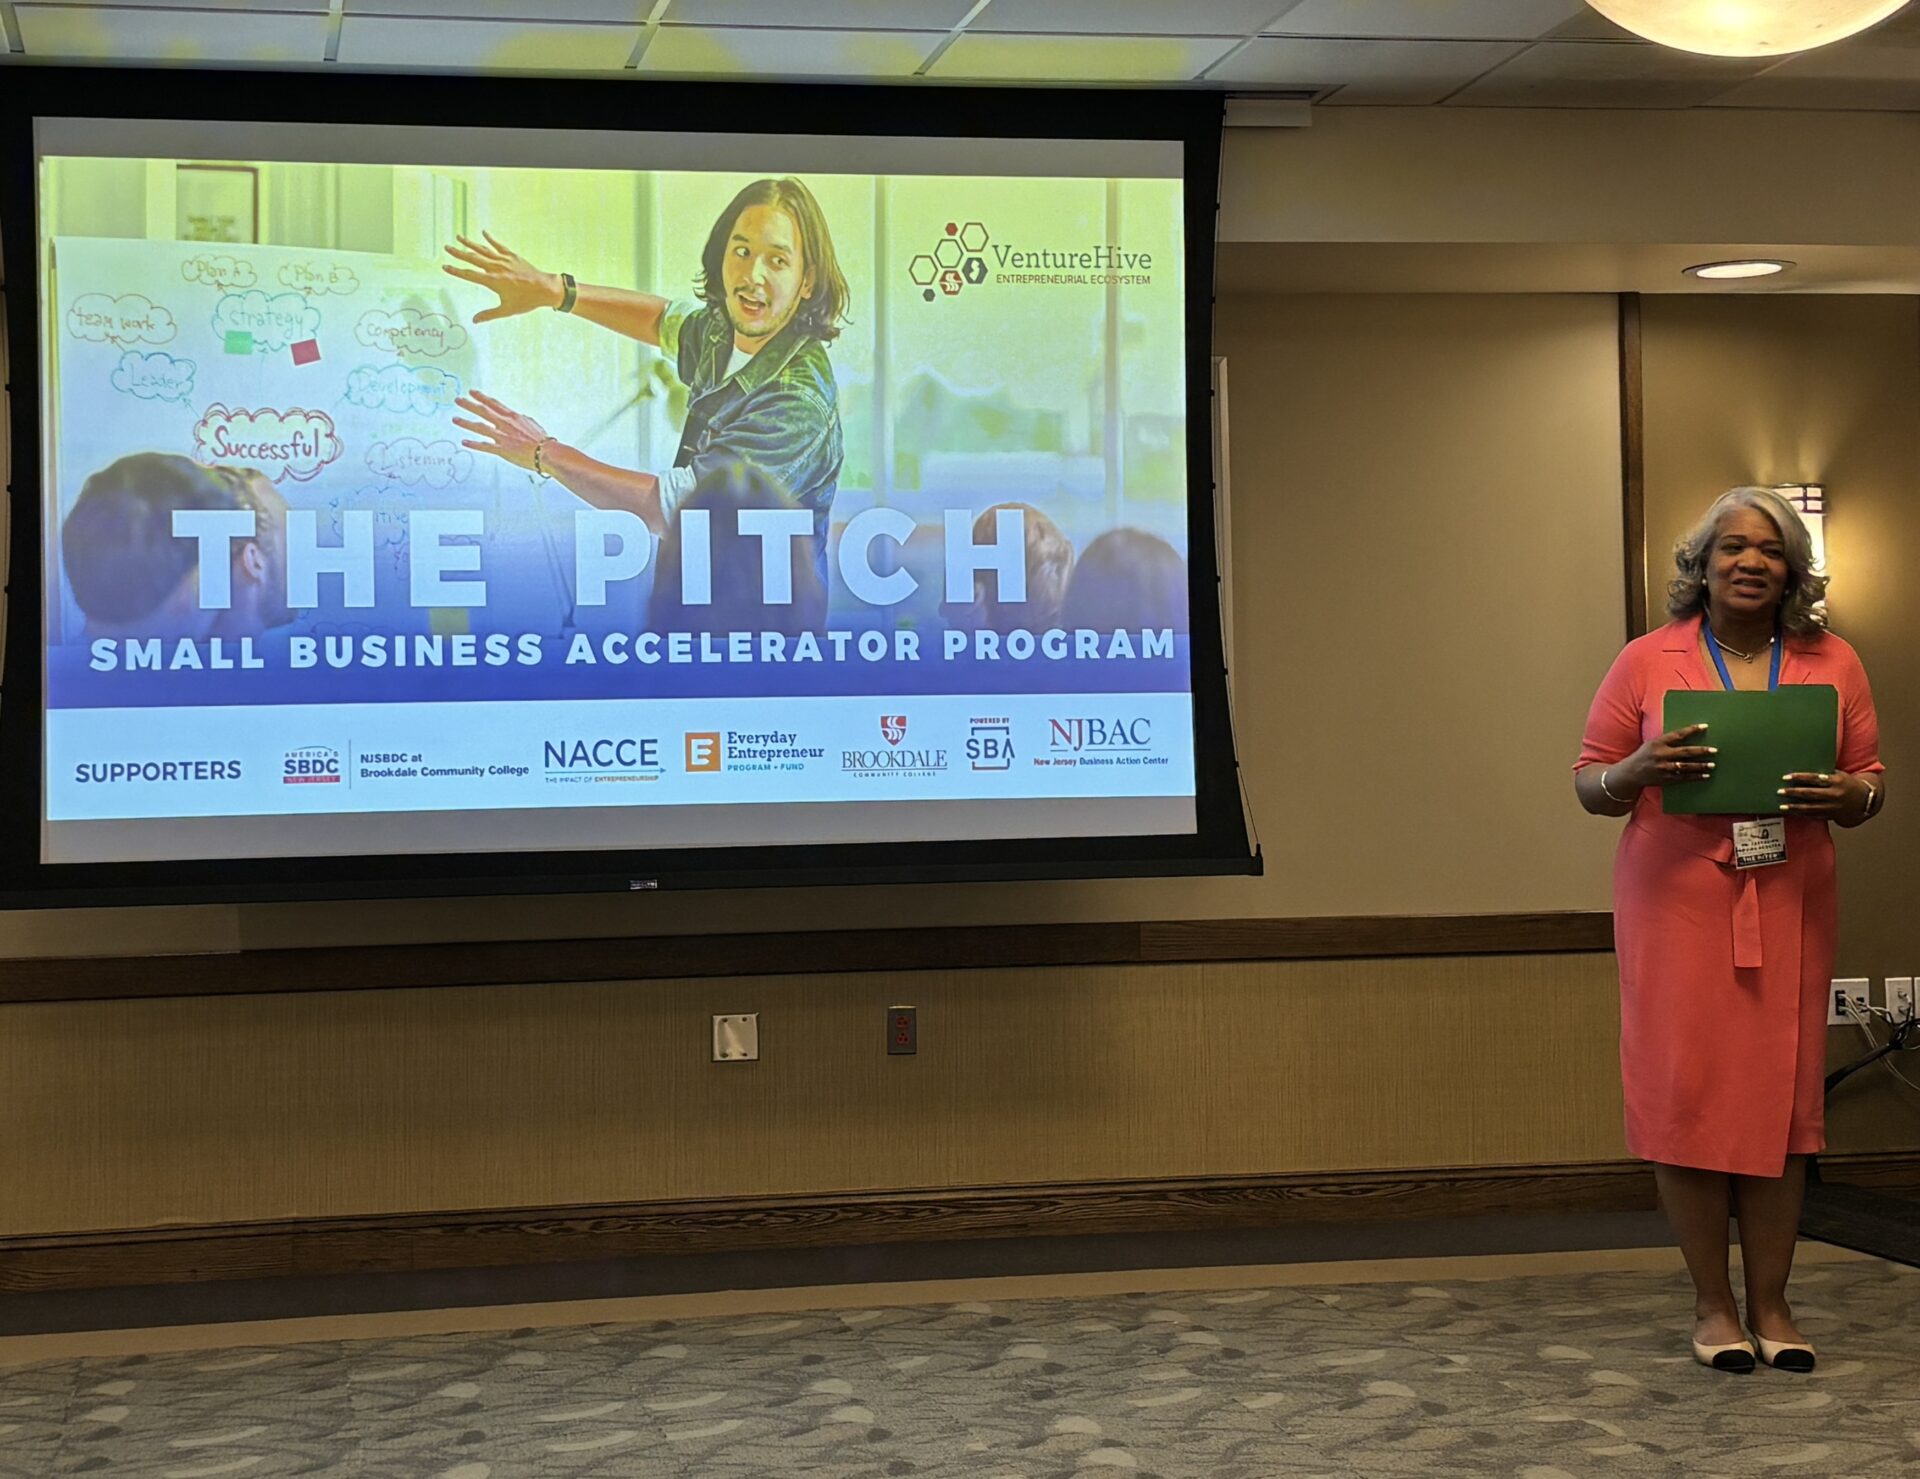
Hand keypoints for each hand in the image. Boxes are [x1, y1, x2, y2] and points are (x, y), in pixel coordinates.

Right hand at [442, 231, 560, 322]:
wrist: (545, 289)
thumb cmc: (526, 301)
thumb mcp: (507, 310)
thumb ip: (489, 314)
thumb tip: (474, 320)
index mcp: (493, 281)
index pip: (469, 275)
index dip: (455, 271)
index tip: (444, 266)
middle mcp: (496, 268)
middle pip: (473, 258)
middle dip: (458, 253)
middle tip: (446, 247)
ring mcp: (504, 260)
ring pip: (483, 250)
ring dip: (470, 243)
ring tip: (459, 237)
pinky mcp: (513, 256)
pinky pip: (499, 245)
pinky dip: (491, 239)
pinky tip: (484, 232)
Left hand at [454, 391, 550, 471]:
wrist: (547, 452)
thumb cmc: (543, 440)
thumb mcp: (533, 424)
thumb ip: (523, 420)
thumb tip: (519, 416)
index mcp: (513, 416)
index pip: (494, 403)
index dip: (482, 397)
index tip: (472, 392)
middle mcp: (505, 424)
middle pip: (483, 411)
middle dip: (469, 405)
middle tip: (457, 400)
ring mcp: (503, 436)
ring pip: (480, 427)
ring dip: (466, 422)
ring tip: (455, 419)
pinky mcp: (502, 449)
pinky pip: (484, 446)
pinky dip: (473, 444)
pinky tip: (464, 442)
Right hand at [1615, 723, 1715, 789]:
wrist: (1630, 773)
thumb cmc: (1643, 756)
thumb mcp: (1652, 744)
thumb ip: (1667, 741)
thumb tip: (1687, 736)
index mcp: (1658, 743)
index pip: (1678, 734)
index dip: (1692, 730)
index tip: (1705, 727)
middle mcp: (1661, 755)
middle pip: (1685, 752)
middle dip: (1701, 751)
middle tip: (1714, 750)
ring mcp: (1664, 768)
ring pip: (1686, 766)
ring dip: (1701, 766)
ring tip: (1713, 765)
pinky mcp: (1665, 779)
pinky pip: (1684, 778)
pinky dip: (1695, 777)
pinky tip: (1705, 776)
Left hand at [1779, 770, 1866, 820]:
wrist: (1866, 800)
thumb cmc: (1848, 783)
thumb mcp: (1839, 775)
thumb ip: (1824, 774)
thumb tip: (1803, 771)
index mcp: (1837, 781)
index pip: (1815, 778)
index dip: (1799, 777)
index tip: (1786, 777)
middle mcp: (1835, 794)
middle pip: (1810, 794)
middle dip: (1793, 793)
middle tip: (1780, 791)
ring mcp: (1834, 807)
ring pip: (1811, 808)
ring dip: (1795, 807)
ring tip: (1782, 806)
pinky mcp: (1832, 816)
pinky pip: (1815, 816)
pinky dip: (1803, 814)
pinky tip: (1793, 813)